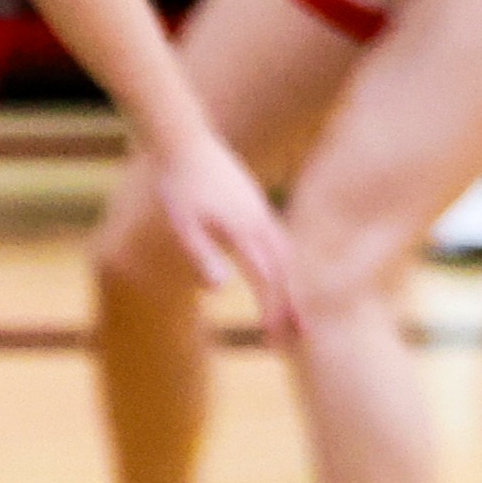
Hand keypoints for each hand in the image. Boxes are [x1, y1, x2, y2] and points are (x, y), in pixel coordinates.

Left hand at [148, 126, 302, 345]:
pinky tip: (287, 279)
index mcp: (245, 230)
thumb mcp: (184, 225)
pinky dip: (290, 265)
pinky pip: (282, 240)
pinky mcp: (258, 206)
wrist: (186, 143)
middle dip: (295, 305)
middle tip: (302, 339)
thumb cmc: (179, 187)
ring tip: (299, 315)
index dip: (274, 309)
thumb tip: (221, 290)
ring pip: (289, 255)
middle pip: (287, 271)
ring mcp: (263, 212)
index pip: (267, 278)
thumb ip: (203, 255)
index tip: (276, 338)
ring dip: (296, 287)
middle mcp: (262, 222)